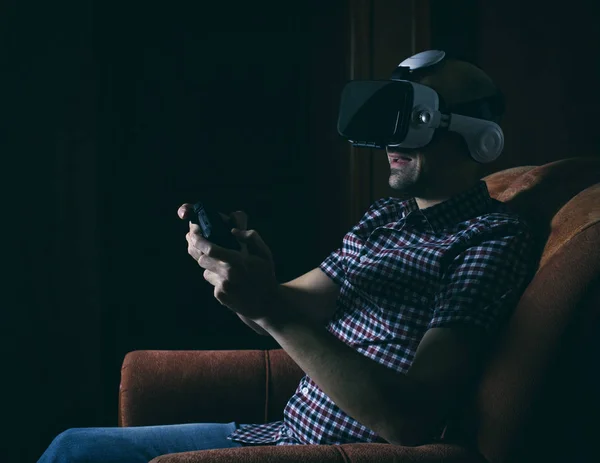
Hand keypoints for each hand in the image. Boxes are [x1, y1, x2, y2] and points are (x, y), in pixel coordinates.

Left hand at [178, 204, 277, 319]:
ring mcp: (222, 287)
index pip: (210, 249)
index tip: (193, 232)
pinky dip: (217, 278)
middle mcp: (228, 275)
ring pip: (205, 271)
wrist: (266, 304)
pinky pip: (212, 281)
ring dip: (211, 267)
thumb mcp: (264, 253)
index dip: (198, 240)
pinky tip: (230, 281)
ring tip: (225, 267)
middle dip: (200, 252)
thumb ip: (251, 237)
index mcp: (237, 262)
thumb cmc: (265, 275)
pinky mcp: (220, 296)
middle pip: (201, 259)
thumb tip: (233, 231)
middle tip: (199, 244)